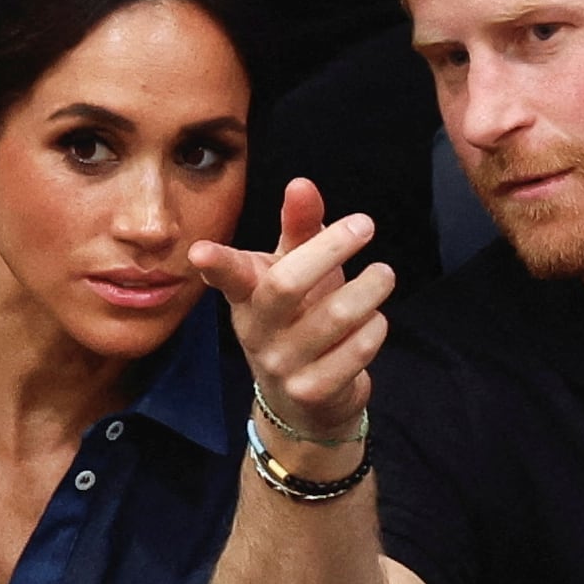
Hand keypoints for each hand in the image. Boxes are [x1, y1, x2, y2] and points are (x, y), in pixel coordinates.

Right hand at [189, 178, 394, 440]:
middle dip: (330, 248)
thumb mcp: (293, 268)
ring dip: (370, 288)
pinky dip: (375, 327)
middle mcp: (257, 330)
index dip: (215, 262)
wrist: (303, 399)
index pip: (228, 275)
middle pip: (287, 284)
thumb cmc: (298, 315)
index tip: (199, 251)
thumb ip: (299, 226)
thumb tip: (302, 184)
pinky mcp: (313, 391)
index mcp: (246, 295)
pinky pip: (357, 350)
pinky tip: (374, 320)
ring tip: (384, 275)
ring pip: (334, 316)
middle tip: (365, 224)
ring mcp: (283, 365)